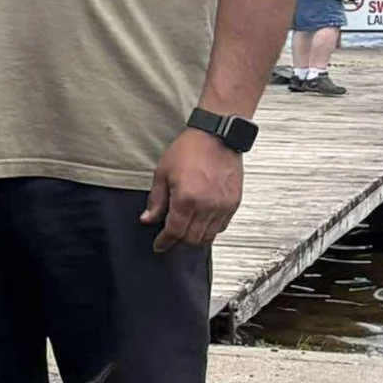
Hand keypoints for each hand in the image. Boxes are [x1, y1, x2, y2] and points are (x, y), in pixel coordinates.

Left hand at [142, 126, 243, 252]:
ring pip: (208, 236)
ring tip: (185, 233)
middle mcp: (207, 206)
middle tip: (170, 240)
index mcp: (186, 200)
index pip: (174, 232)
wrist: (217, 136)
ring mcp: (223, 206)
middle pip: (192, 238)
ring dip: (195, 238)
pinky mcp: (234, 202)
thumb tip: (148, 219)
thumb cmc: (188, 150)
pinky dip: (210, 230)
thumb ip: (156, 200)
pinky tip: (201, 224)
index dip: (164, 242)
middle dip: (178, 242)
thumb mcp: (162, 174)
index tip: (159, 246)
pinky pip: (222, 226)